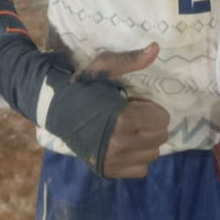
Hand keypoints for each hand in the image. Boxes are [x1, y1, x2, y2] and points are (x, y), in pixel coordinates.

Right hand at [80, 43, 169, 178]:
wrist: (58, 110)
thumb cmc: (84, 86)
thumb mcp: (106, 66)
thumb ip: (132, 60)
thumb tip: (156, 48)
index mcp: (122, 118)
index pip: (161, 120)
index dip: (153, 108)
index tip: (138, 104)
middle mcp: (120, 144)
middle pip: (159, 138)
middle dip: (152, 124)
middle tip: (136, 116)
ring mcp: (114, 160)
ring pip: (152, 154)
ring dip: (147, 141)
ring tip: (131, 130)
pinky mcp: (109, 171)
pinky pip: (141, 170)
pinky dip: (137, 157)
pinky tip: (126, 144)